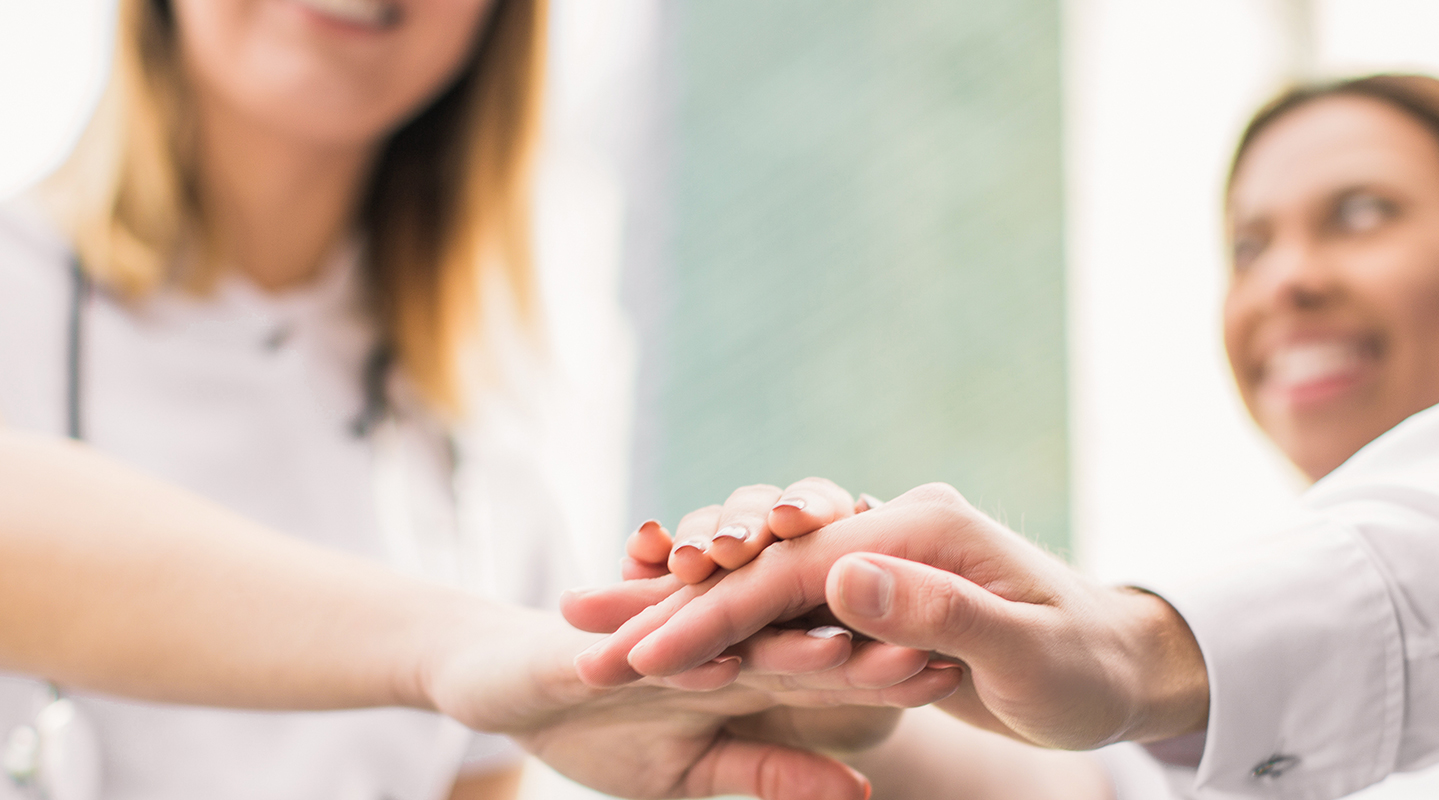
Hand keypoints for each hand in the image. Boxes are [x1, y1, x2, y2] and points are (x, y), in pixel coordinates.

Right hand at [422, 610, 959, 799]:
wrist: (494, 683)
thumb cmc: (601, 729)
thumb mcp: (696, 766)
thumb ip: (774, 767)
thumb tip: (861, 790)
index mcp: (745, 655)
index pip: (828, 649)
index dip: (881, 663)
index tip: (944, 677)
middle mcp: (712, 623)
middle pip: (792, 613)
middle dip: (852, 627)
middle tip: (919, 642)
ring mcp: (655, 615)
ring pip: (727, 601)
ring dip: (777, 610)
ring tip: (836, 634)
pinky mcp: (597, 625)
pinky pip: (642, 621)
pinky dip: (670, 626)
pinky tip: (703, 642)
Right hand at [564, 482, 1209, 749]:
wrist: (1127, 664)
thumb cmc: (1085, 671)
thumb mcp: (1023, 654)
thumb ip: (937, 614)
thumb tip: (841, 575)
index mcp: (916, 531)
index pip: (790, 574)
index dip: (709, 617)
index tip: (635, 659)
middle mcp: (890, 531)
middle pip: (759, 572)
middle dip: (669, 611)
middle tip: (581, 649)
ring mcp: (883, 557)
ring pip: (761, 589)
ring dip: (683, 619)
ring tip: (599, 647)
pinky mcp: (880, 589)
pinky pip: (785, 610)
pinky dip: (727, 632)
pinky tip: (670, 655)